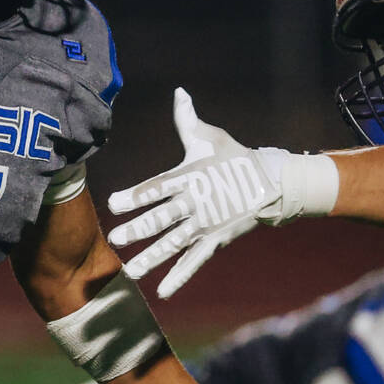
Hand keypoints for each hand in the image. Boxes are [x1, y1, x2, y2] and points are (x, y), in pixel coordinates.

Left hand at [107, 88, 288, 297]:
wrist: (270, 181)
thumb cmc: (233, 156)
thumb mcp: (209, 137)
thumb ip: (187, 120)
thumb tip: (179, 91)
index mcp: (188, 177)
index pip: (156, 188)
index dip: (134, 195)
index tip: (113, 204)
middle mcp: (194, 202)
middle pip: (162, 219)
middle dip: (138, 230)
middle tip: (115, 240)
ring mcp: (205, 224)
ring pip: (174, 244)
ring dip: (152, 259)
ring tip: (131, 272)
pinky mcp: (215, 240)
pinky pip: (195, 261)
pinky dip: (180, 277)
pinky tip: (163, 291)